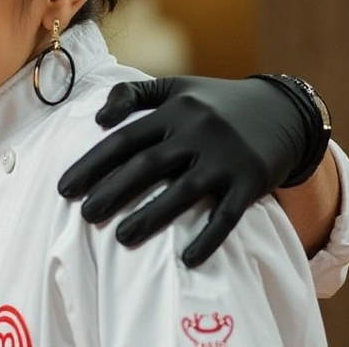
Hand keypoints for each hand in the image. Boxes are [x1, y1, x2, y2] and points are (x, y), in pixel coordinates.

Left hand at [57, 76, 308, 266]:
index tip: (65, 188)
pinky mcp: (251, 180)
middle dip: (112, 191)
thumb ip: (134, 94)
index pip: (124, 139)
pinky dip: (208, 237)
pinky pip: (228, 214)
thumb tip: (98, 118)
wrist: (283, 110)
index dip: (92, 164)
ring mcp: (226, 157)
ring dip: (150, 216)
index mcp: (174, 110)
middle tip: (84, 215)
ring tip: (121, 238)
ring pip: (183, 191)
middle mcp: (198, 132)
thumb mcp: (177, 88)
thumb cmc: (216, 103)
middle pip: (147, 165)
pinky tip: (188, 259)